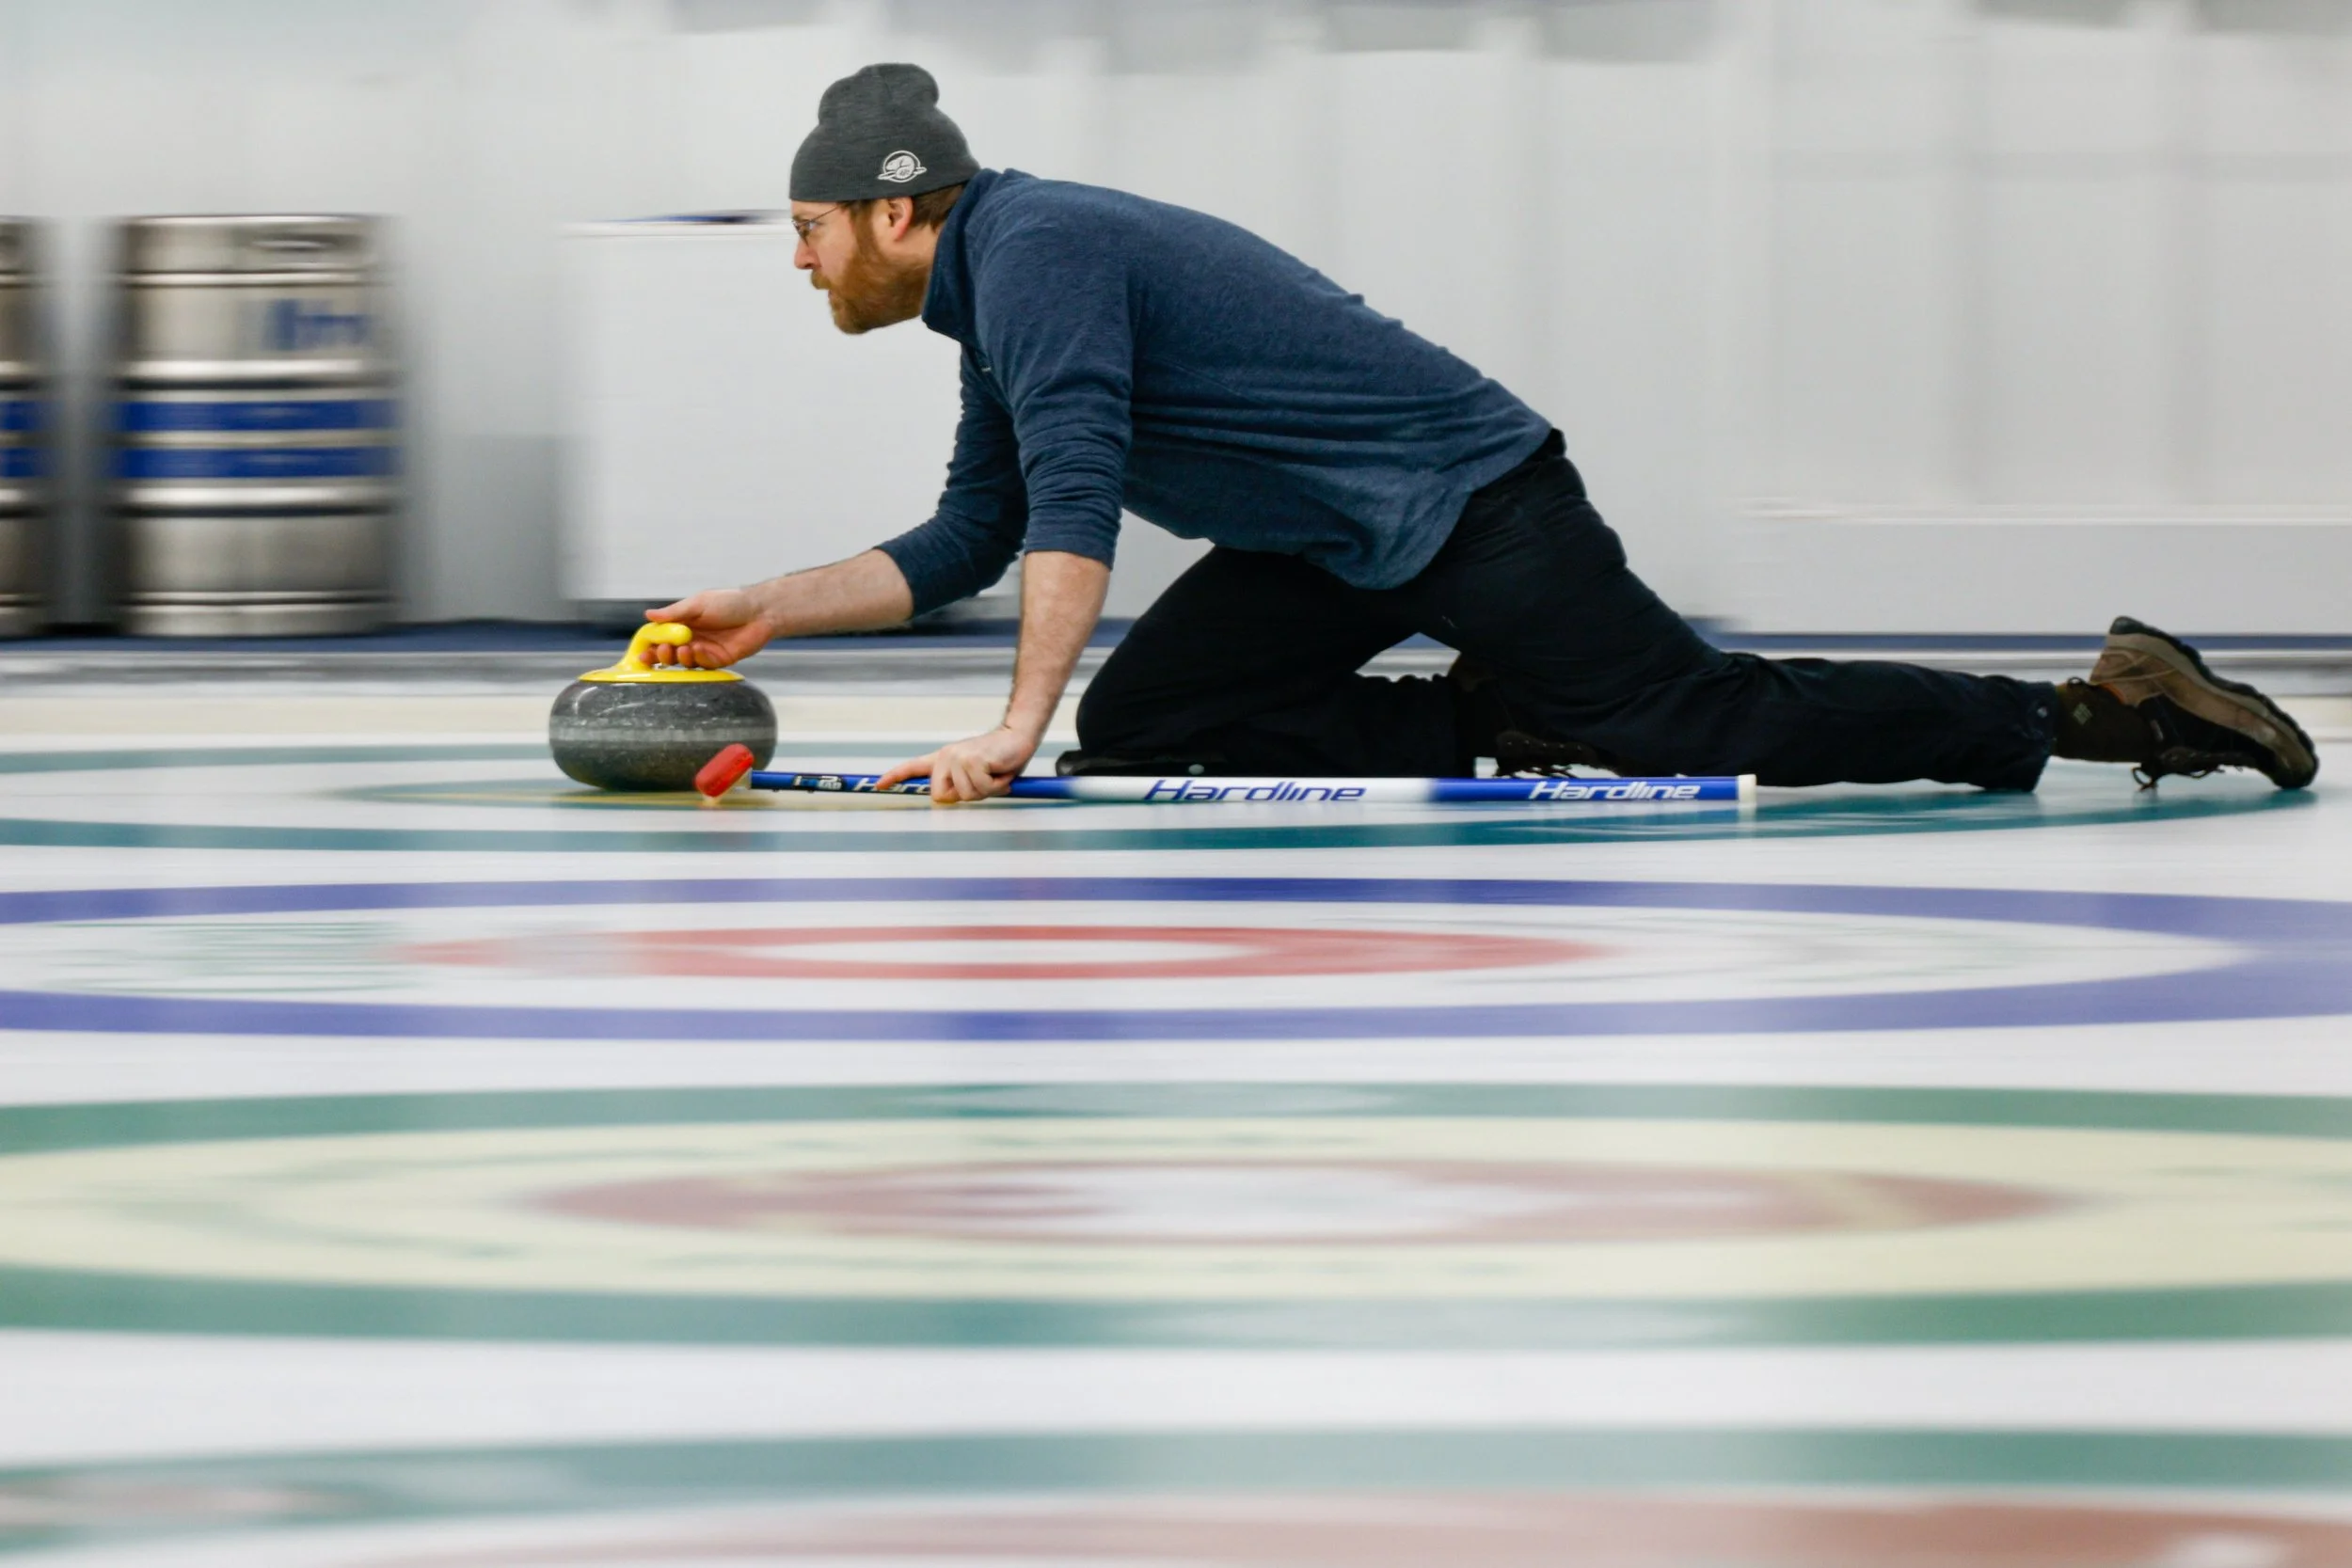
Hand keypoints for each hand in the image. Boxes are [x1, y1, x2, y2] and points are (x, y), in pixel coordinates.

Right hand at [644, 591, 774, 667]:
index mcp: (683, 624)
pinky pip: (704, 665)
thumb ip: (675, 612)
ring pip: (685, 661)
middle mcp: (692, 639)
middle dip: (662, 655)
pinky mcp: (719, 660)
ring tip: (683, 649)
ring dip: (680, 658)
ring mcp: (705, 650)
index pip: (660, 637)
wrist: (760, 611)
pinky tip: (698, 651)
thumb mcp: (698, 603)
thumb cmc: (730, 602)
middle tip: (662, 651)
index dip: (650, 645)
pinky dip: (698, 659)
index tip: (641, 651)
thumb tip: (648, 615)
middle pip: (670, 653)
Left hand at [877, 725, 1038, 804]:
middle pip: (941, 797)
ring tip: (995, 774)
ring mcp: (957, 757)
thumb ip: (961, 787)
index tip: (877, 785)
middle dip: (965, 796)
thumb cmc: (1000, 760)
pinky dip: (996, 786)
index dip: (894, 777)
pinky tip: (1000, 772)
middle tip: (983, 782)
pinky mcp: (971, 759)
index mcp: (944, 759)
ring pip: (964, 795)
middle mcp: (946, 757)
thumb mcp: (976, 777)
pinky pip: (980, 788)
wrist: (1018, 738)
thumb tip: (948, 799)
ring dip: (985, 790)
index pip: (913, 767)